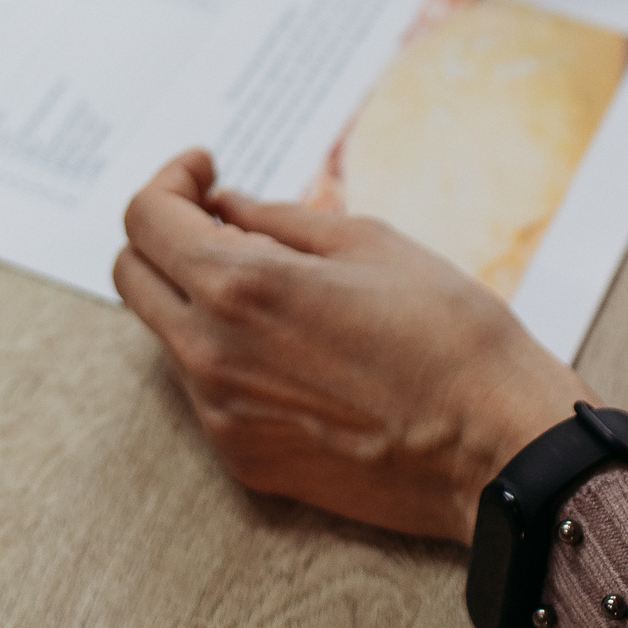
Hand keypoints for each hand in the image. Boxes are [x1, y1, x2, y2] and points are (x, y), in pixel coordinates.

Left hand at [116, 151, 589, 543]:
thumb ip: (276, 221)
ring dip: (195, 293)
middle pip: (132, 274)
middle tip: (216, 213)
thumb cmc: (448, 335)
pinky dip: (223, 349)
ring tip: (271, 280)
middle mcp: (210, 354)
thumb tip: (223, 207)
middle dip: (164, 232)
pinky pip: (203, 387)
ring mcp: (220, 415)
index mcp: (238, 286)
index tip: (203, 169)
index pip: (146, 218)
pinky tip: (288, 342)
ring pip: (167, 332)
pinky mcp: (243, 458)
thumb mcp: (367, 243)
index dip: (170, 179)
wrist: (495, 450)